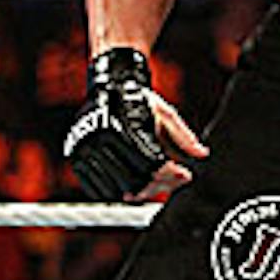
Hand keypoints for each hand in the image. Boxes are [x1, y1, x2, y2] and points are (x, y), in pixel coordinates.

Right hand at [63, 47, 206, 199]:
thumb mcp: (164, 112)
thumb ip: (183, 135)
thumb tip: (202, 154)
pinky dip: (118, 194)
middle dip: (159, 187)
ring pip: (117, 190)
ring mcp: (85, 151)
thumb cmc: (139, 99)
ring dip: (141, 194)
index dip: (170, 175)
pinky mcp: (76, 159)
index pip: (149, 164)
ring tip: (157, 186)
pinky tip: (135, 188)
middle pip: (134, 182)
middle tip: (173, 183)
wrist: (108, 86)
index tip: (185, 174)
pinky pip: (98, 189)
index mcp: (121, 128)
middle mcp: (99, 141)